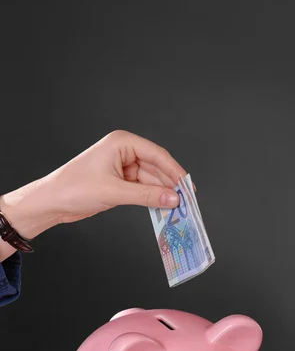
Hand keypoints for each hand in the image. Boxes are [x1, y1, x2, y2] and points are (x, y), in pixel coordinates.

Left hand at [0, 130, 185, 240]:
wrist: (52, 202)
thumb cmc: (74, 188)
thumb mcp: (114, 192)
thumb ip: (146, 196)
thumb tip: (173, 199)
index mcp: (121, 142)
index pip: (157, 154)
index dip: (174, 170)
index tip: (187, 186)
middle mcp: (124, 152)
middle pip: (156, 167)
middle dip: (169, 184)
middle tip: (186, 201)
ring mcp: (122, 167)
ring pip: (151, 180)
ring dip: (162, 194)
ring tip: (176, 208)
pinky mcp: (120, 182)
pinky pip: (142, 189)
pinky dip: (152, 199)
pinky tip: (162, 207)